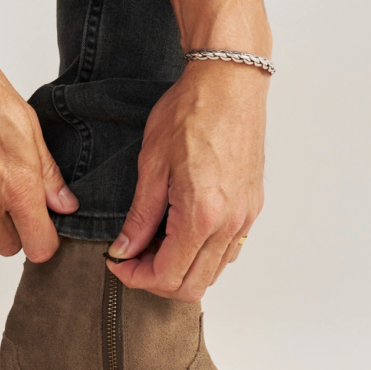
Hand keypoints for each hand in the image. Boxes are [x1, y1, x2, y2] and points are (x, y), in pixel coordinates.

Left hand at [105, 63, 266, 301]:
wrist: (229, 83)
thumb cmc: (191, 112)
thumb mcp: (152, 165)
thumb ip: (140, 216)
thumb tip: (125, 249)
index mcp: (201, 214)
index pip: (168, 276)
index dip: (137, 278)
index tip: (119, 263)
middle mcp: (229, 223)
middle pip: (193, 286)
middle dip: (157, 280)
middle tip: (133, 258)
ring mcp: (245, 217)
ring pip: (213, 272)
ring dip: (181, 269)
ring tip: (155, 243)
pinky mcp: (252, 208)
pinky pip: (228, 251)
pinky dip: (203, 254)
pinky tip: (181, 231)